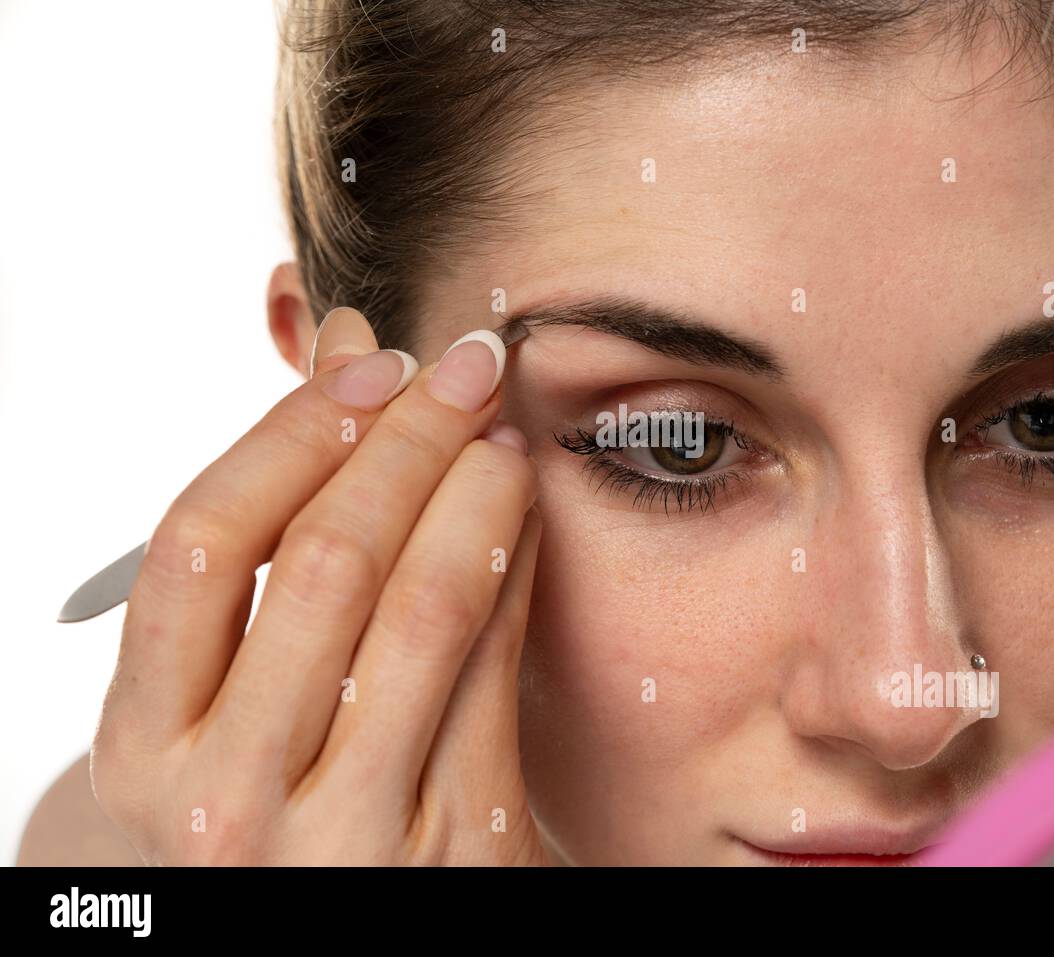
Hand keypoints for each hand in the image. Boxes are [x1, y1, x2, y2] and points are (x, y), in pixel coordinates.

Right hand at [90, 308, 546, 864]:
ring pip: (424, 607)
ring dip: (473, 488)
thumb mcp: (226, 692)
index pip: (205, 542)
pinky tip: (525, 512)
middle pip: (325, 560)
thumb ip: (272, 532)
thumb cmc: (268, 780)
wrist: (325, 932)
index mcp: (145, 747)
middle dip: (406, 437)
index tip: (370, 362)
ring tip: (501, 430)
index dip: (294, 430)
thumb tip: (344, 344)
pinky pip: (499, 666)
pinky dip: (518, 563)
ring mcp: (350, 836)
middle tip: (464, 366)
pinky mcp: (460, 848)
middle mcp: (230, 803)